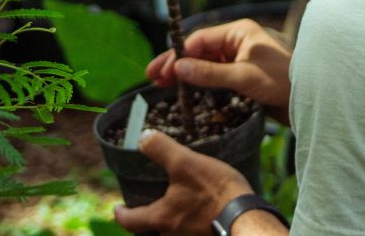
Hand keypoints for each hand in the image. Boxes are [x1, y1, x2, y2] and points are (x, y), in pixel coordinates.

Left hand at [113, 130, 251, 234]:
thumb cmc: (214, 191)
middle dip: (149, 217)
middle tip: (151, 202)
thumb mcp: (186, 163)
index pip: (130, 221)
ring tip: (180, 201)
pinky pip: (192, 230)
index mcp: (161, 219)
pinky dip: (191, 221)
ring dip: (173, 219)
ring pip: (173, 230)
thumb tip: (142, 137)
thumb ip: (161, 150)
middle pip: (151, 229)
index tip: (117, 207)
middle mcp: (172, 235)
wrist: (247, 216)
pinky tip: (202, 209)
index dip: (121, 213)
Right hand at [147, 19, 291, 123]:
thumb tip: (177, 68)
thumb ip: (210, 73)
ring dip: (187, 74)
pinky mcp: (245, 75)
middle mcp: (239, 41)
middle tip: (153, 79)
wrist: (313, 98)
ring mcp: (242, 58)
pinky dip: (201, 83)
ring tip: (164, 87)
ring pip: (207, 64)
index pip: (200, 40)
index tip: (159, 73)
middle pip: (200, 51)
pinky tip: (188, 92)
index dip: (177, 56)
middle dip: (178, 64)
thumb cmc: (282, 82)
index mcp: (240, 32)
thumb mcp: (244, 76)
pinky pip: (217, 76)